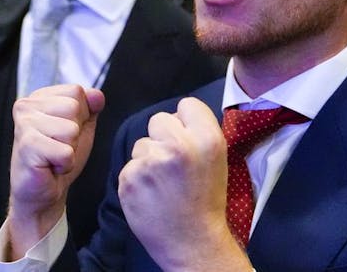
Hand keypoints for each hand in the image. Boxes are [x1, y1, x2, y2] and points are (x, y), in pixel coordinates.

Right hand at [7, 84, 104, 258]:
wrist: (42, 194)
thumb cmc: (58, 159)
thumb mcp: (81, 128)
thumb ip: (90, 107)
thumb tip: (97, 95)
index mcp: (39, 97)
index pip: (77, 91)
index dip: (81, 116)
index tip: (64, 132)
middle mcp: (26, 105)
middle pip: (74, 107)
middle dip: (75, 134)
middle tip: (58, 147)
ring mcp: (24, 124)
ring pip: (71, 130)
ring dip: (69, 150)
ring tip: (53, 157)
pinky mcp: (27, 146)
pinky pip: (65, 152)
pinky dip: (64, 164)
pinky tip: (49, 167)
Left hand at [118, 97, 247, 270]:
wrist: (192, 242)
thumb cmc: (206, 201)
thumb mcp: (217, 160)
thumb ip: (199, 133)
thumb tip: (178, 116)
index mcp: (207, 139)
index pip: (187, 104)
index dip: (185, 120)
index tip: (186, 136)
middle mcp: (179, 146)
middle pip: (158, 119)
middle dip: (162, 137)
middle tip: (172, 161)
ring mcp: (150, 163)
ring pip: (141, 144)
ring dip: (148, 159)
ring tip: (163, 183)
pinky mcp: (129, 179)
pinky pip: (129, 166)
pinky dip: (137, 178)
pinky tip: (151, 194)